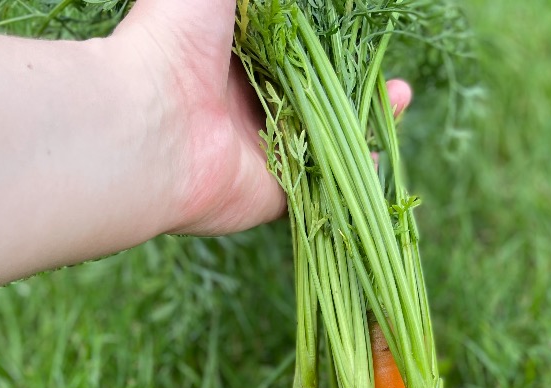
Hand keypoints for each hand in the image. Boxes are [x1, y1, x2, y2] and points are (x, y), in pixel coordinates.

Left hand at [114, 0, 412, 236]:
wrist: (149, 124)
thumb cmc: (171, 40)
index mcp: (230, 58)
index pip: (290, 50)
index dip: (328, 41)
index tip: (362, 28)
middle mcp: (246, 106)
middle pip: (313, 94)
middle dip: (355, 80)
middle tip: (388, 64)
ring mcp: (259, 153)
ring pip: (324, 137)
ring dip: (364, 119)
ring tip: (402, 97)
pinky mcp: (270, 195)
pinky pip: (319, 186)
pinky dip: (351, 174)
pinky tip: (377, 153)